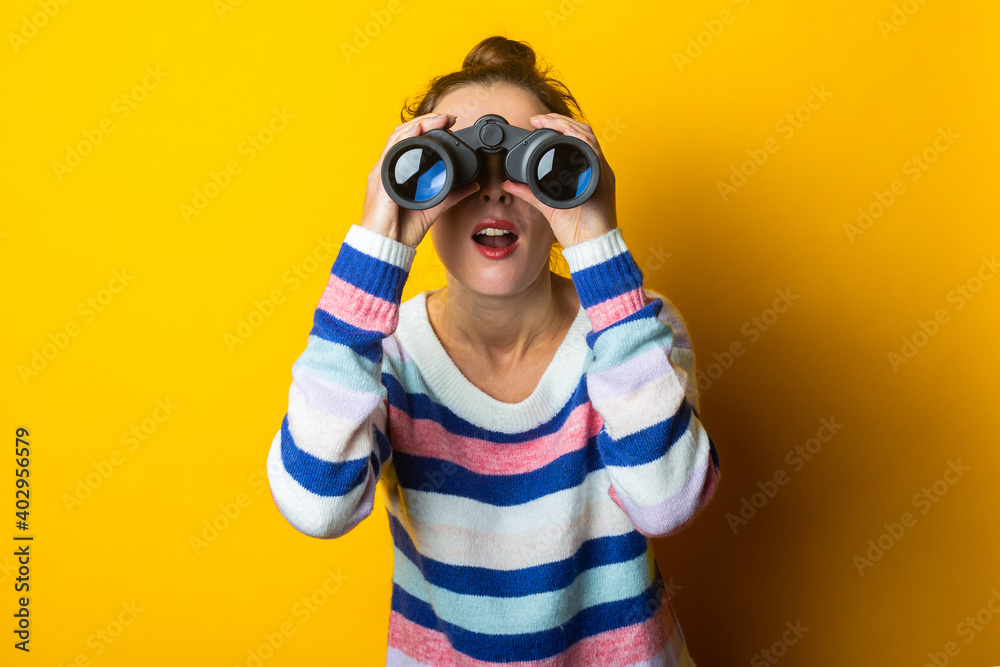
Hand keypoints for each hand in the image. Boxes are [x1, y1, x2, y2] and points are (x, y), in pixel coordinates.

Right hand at [359, 113, 481, 247]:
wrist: (385, 246)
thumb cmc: (401, 229)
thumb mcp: (433, 206)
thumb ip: (452, 194)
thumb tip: (473, 185)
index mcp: (397, 173)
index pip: (410, 141)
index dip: (428, 128)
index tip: (449, 123)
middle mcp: (388, 169)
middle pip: (404, 134)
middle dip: (426, 121)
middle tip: (448, 118)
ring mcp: (383, 173)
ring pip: (398, 137)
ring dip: (418, 124)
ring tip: (438, 119)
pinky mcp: (381, 180)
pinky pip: (392, 152)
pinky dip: (405, 138)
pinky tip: (418, 130)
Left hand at [500, 113, 617, 247]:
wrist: (591, 246)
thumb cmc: (576, 229)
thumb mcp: (547, 205)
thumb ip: (529, 192)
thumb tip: (507, 184)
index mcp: (586, 172)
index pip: (575, 140)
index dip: (559, 126)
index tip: (538, 122)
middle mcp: (596, 169)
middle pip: (583, 133)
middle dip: (561, 120)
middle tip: (540, 118)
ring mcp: (601, 173)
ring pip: (588, 138)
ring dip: (568, 125)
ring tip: (549, 121)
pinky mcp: (602, 180)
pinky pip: (594, 154)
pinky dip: (580, 141)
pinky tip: (567, 135)